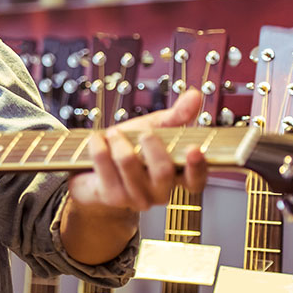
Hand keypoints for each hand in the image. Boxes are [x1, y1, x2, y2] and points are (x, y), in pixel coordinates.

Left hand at [62, 89, 208, 263]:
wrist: (94, 170)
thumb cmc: (130, 148)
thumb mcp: (155, 128)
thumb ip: (176, 115)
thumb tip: (195, 95)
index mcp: (176, 176)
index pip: (195, 180)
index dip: (197, 167)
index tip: (194, 149)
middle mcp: (160, 191)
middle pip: (163, 172)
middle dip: (151, 145)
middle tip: (143, 132)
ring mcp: (136, 197)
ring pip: (129, 163)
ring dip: (119, 141)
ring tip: (114, 133)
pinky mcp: (112, 197)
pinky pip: (105, 165)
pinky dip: (99, 145)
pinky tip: (98, 140)